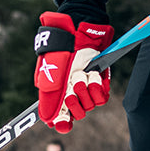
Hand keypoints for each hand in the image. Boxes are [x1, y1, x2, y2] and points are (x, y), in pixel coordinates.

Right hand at [34, 12, 114, 133]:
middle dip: (76, 102)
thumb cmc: (63, 45)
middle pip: (75, 113)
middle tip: (74, 84)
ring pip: (89, 105)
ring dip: (87, 90)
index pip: (57, 116)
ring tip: (84, 74)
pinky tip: (94, 75)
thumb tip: (48, 119)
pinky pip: (101, 97)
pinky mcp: (98, 81)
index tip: (65, 122)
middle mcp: (69, 91)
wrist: (81, 27)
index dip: (61, 122)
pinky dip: (98, 87)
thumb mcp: (51, 68)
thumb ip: (49, 94)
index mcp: (54, 91)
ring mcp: (85, 86)